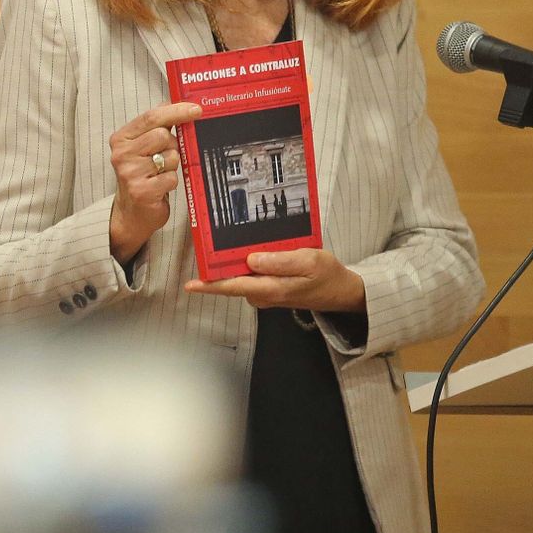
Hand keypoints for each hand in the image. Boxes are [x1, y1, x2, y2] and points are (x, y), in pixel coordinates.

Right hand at [108, 101, 201, 262]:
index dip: (176, 111)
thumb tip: (180, 104)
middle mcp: (121, 154)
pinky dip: (172, 181)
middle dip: (172, 145)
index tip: (197, 109)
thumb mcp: (142, 147)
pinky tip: (161, 186)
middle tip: (165, 156)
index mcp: (121, 138)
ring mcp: (130, 173)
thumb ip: (156, 127)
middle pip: (162, 135)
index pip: (151, 117)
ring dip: (173, 165)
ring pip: (170, 157)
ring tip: (160, 173)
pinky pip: (171, 178)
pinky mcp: (141, 191)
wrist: (131, 212)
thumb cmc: (141, 175)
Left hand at [184, 248, 365, 312]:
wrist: (341, 291)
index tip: (190, 284)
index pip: (233, 287)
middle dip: (214, 268)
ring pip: (241, 276)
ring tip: (221, 239)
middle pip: (232, 281)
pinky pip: (251, 275)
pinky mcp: (269, 287)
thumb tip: (251, 260)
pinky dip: (245, 263)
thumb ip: (281, 261)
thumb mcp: (310, 262)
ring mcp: (265, 292)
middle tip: (202, 244)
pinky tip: (246, 248)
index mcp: (271, 288)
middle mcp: (263, 293)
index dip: (210, 285)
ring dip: (230, 262)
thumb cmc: (327, 275)